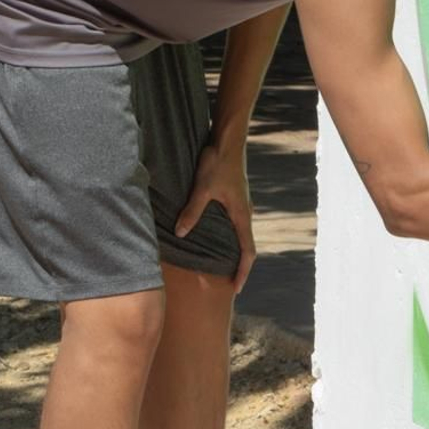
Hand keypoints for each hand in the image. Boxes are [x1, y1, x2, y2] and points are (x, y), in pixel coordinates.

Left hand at [175, 140, 256, 293]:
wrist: (228, 140)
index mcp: (241, 214)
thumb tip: (180, 233)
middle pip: (247, 246)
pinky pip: (236, 224)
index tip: (236, 288)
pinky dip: (231, 238)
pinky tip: (217, 238)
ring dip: (235, 252)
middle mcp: (244, 212)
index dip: (243, 271)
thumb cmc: (218, 162)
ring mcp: (241, 204)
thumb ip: (192, 211)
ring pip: (241, 235)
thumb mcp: (203, 188)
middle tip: (229, 283)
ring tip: (222, 265)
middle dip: (240, 266)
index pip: (248, 251)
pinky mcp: (235, 197)